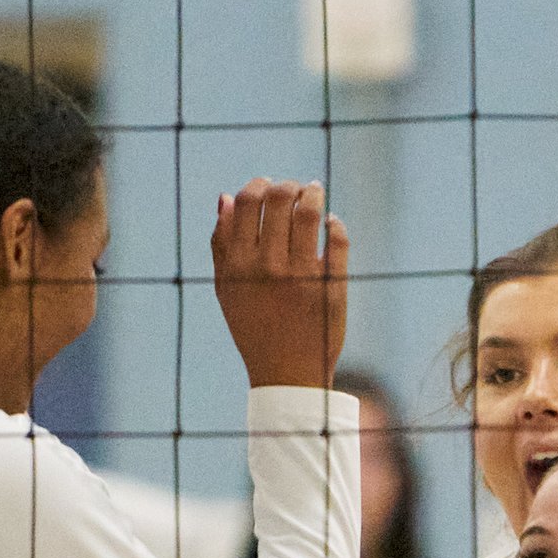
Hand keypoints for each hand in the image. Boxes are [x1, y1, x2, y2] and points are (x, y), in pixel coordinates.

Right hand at [211, 178, 349, 387]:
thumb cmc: (254, 327)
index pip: (248, 201)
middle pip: (280, 198)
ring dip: (313, 194)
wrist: (286, 374)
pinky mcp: (331, 284)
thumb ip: (221, 244)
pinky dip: (334, 223)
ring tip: (314, 193)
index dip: (259, 184)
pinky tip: (329, 224)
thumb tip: (226, 197)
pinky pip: (337, 236)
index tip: (268, 186)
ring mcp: (301, 275)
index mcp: (239, 265)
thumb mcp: (228, 289)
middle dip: (289, 186)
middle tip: (296, 189)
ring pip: (310, 211)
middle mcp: (268, 266)